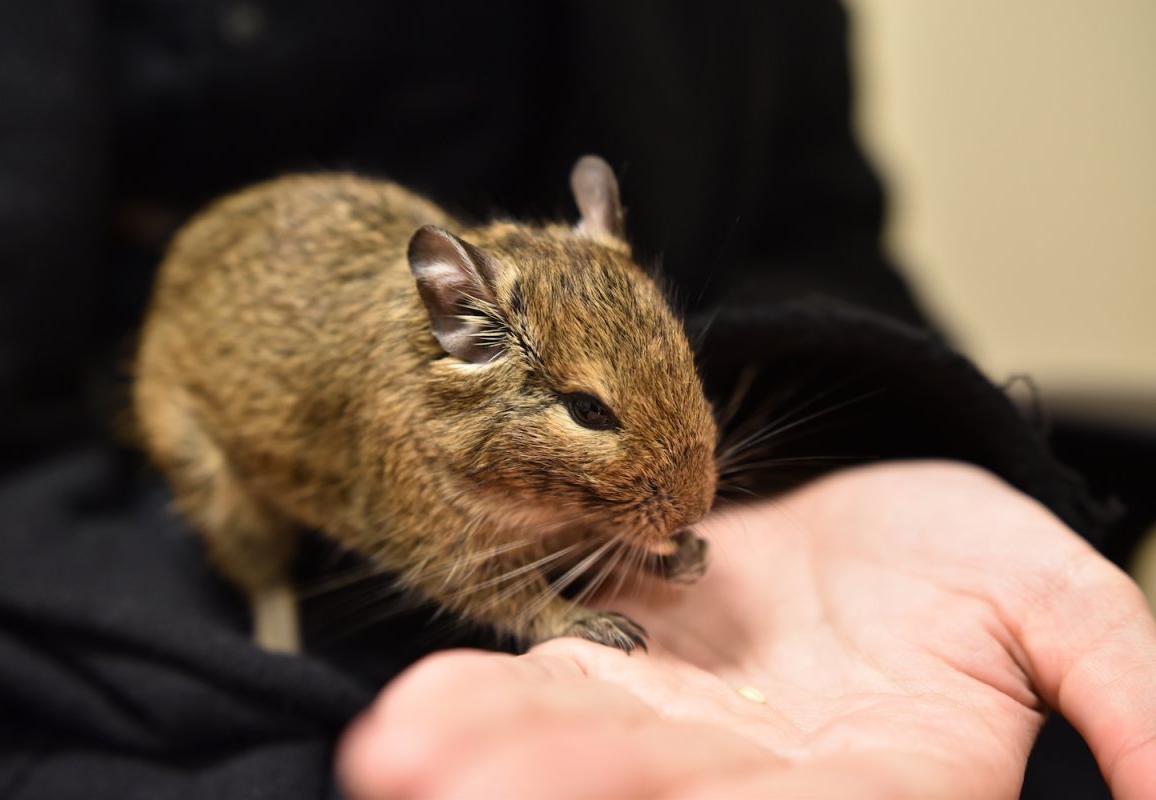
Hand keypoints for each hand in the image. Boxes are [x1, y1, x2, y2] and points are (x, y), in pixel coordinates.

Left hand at [338, 461, 1155, 797]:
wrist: (889, 513)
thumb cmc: (975, 569)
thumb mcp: (1059, 612)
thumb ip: (1118, 689)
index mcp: (868, 788)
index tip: (597, 795)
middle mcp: (757, 774)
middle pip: (650, 794)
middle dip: (545, 788)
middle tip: (427, 784)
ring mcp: (680, 723)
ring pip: (577, 745)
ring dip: (487, 751)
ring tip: (394, 759)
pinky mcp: (628, 660)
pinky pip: (547, 684)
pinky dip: (484, 696)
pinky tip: (417, 706)